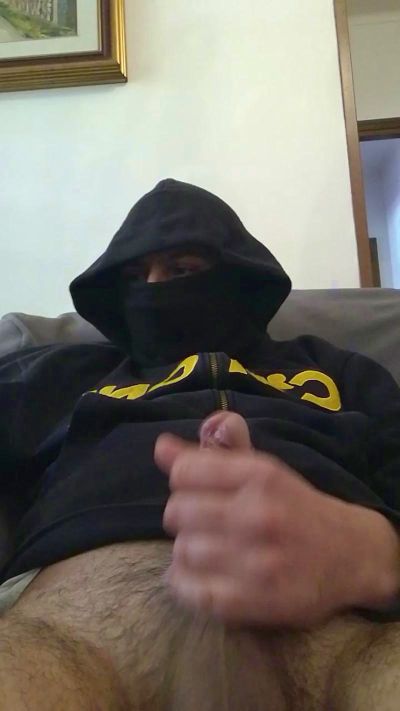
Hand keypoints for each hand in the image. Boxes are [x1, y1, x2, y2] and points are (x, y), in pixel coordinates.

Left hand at [155, 412, 399, 627]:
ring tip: (208, 551)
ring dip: (188, 552)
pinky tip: (202, 577)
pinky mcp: (256, 601)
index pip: (184, 472)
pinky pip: (192, 591)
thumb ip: (213, 454)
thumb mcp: (264, 470)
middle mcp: (259, 513)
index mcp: (260, 474)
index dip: (184, 481)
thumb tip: (161, 446)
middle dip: (184, 517)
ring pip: (182, 551)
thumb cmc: (296, 508)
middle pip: (177, 512)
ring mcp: (258, 560)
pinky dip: (187, 584)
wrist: (352, 556)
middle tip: (204, 524)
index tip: (199, 491)